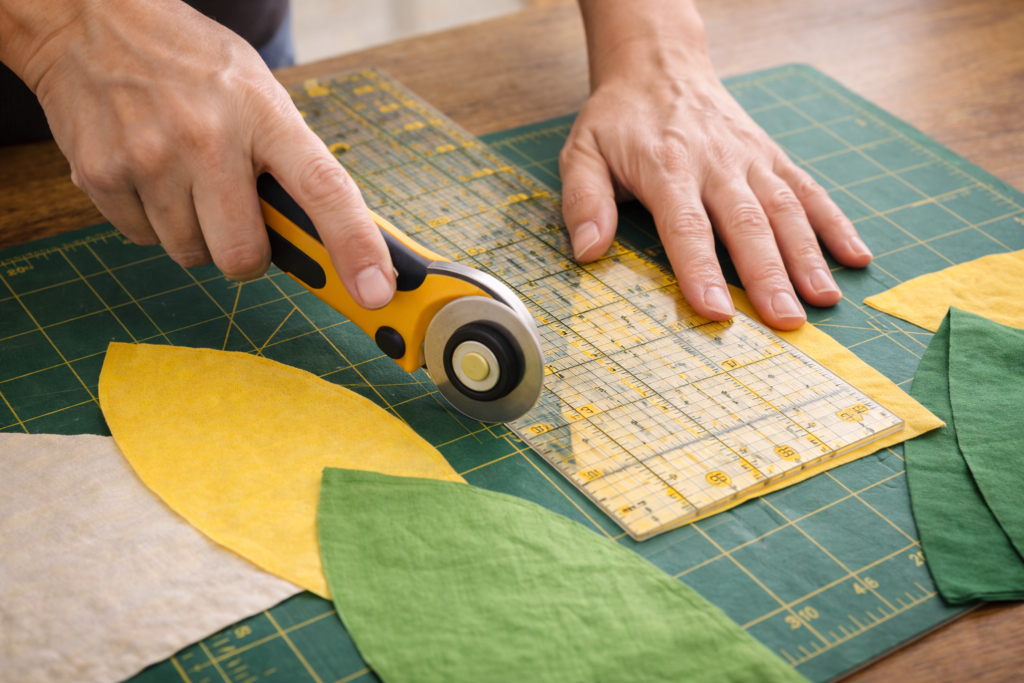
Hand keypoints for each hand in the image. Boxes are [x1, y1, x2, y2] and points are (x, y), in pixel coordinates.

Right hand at [0, 0, 394, 306]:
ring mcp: (151, 158)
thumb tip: (327, 238)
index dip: (356, 246)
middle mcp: (209, 137)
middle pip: (244, 255)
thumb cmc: (190, 64)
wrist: (91, 20)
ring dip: (195, 235)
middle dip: (246, 256)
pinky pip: (142, 241)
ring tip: (184, 180)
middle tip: (236, 220)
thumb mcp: (257, 94)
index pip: (324, 189)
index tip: (376, 292)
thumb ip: (289, 161)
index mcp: (264, 115)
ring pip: (191, 255)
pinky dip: (150, 222)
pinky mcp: (102, 175)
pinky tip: (148, 174)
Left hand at [565, 1, 871, 329]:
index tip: (716, 310)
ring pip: (785, 209)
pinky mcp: (772, 155)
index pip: (686, 226)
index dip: (702, 270)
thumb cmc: (618, 120)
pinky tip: (856, 256)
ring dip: (807, 256)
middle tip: (786, 321)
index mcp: (667, 167)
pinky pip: (809, 189)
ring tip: (823, 300)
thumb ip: (584, 201)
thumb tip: (588, 251)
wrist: (659, 66)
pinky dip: (835, 222)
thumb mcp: (582, 152)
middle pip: (747, 223)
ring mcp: (750, 159)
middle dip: (769, 275)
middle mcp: (716, 163)